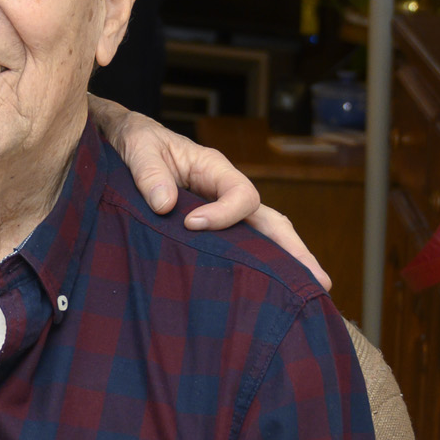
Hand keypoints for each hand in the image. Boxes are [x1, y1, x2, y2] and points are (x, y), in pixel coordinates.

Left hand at [88, 98, 330, 287]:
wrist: (121, 140)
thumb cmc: (134, 140)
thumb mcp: (137, 147)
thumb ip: (149, 173)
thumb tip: (165, 205)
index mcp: (214, 168)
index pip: (242, 194)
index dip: (225, 214)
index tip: (193, 226)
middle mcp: (225, 191)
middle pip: (271, 221)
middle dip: (295, 251)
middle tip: (318, 284)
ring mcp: (220, 211)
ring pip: (263, 237)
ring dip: (286, 265)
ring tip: (310, 299)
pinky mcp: (208, 231)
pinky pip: (239, 248)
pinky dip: (258, 269)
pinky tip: (267, 295)